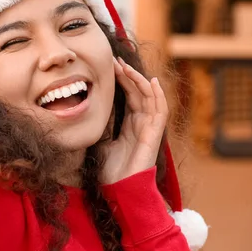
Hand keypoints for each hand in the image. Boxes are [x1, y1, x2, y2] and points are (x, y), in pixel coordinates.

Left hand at [100, 57, 167, 184]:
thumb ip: (102, 125)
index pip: (129, 95)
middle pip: (139, 92)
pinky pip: (161, 110)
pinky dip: (158, 95)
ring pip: (150, 97)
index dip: (122, 80)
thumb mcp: (101, 141)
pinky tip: (151, 81)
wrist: (118, 190)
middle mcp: (142, 124)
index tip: (109, 65)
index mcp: (130, 125)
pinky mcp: (154, 134)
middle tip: (114, 60)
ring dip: (140, 80)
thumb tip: (90, 108)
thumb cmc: (110, 171)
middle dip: (128, 75)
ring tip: (126, 67)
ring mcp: (150, 128)